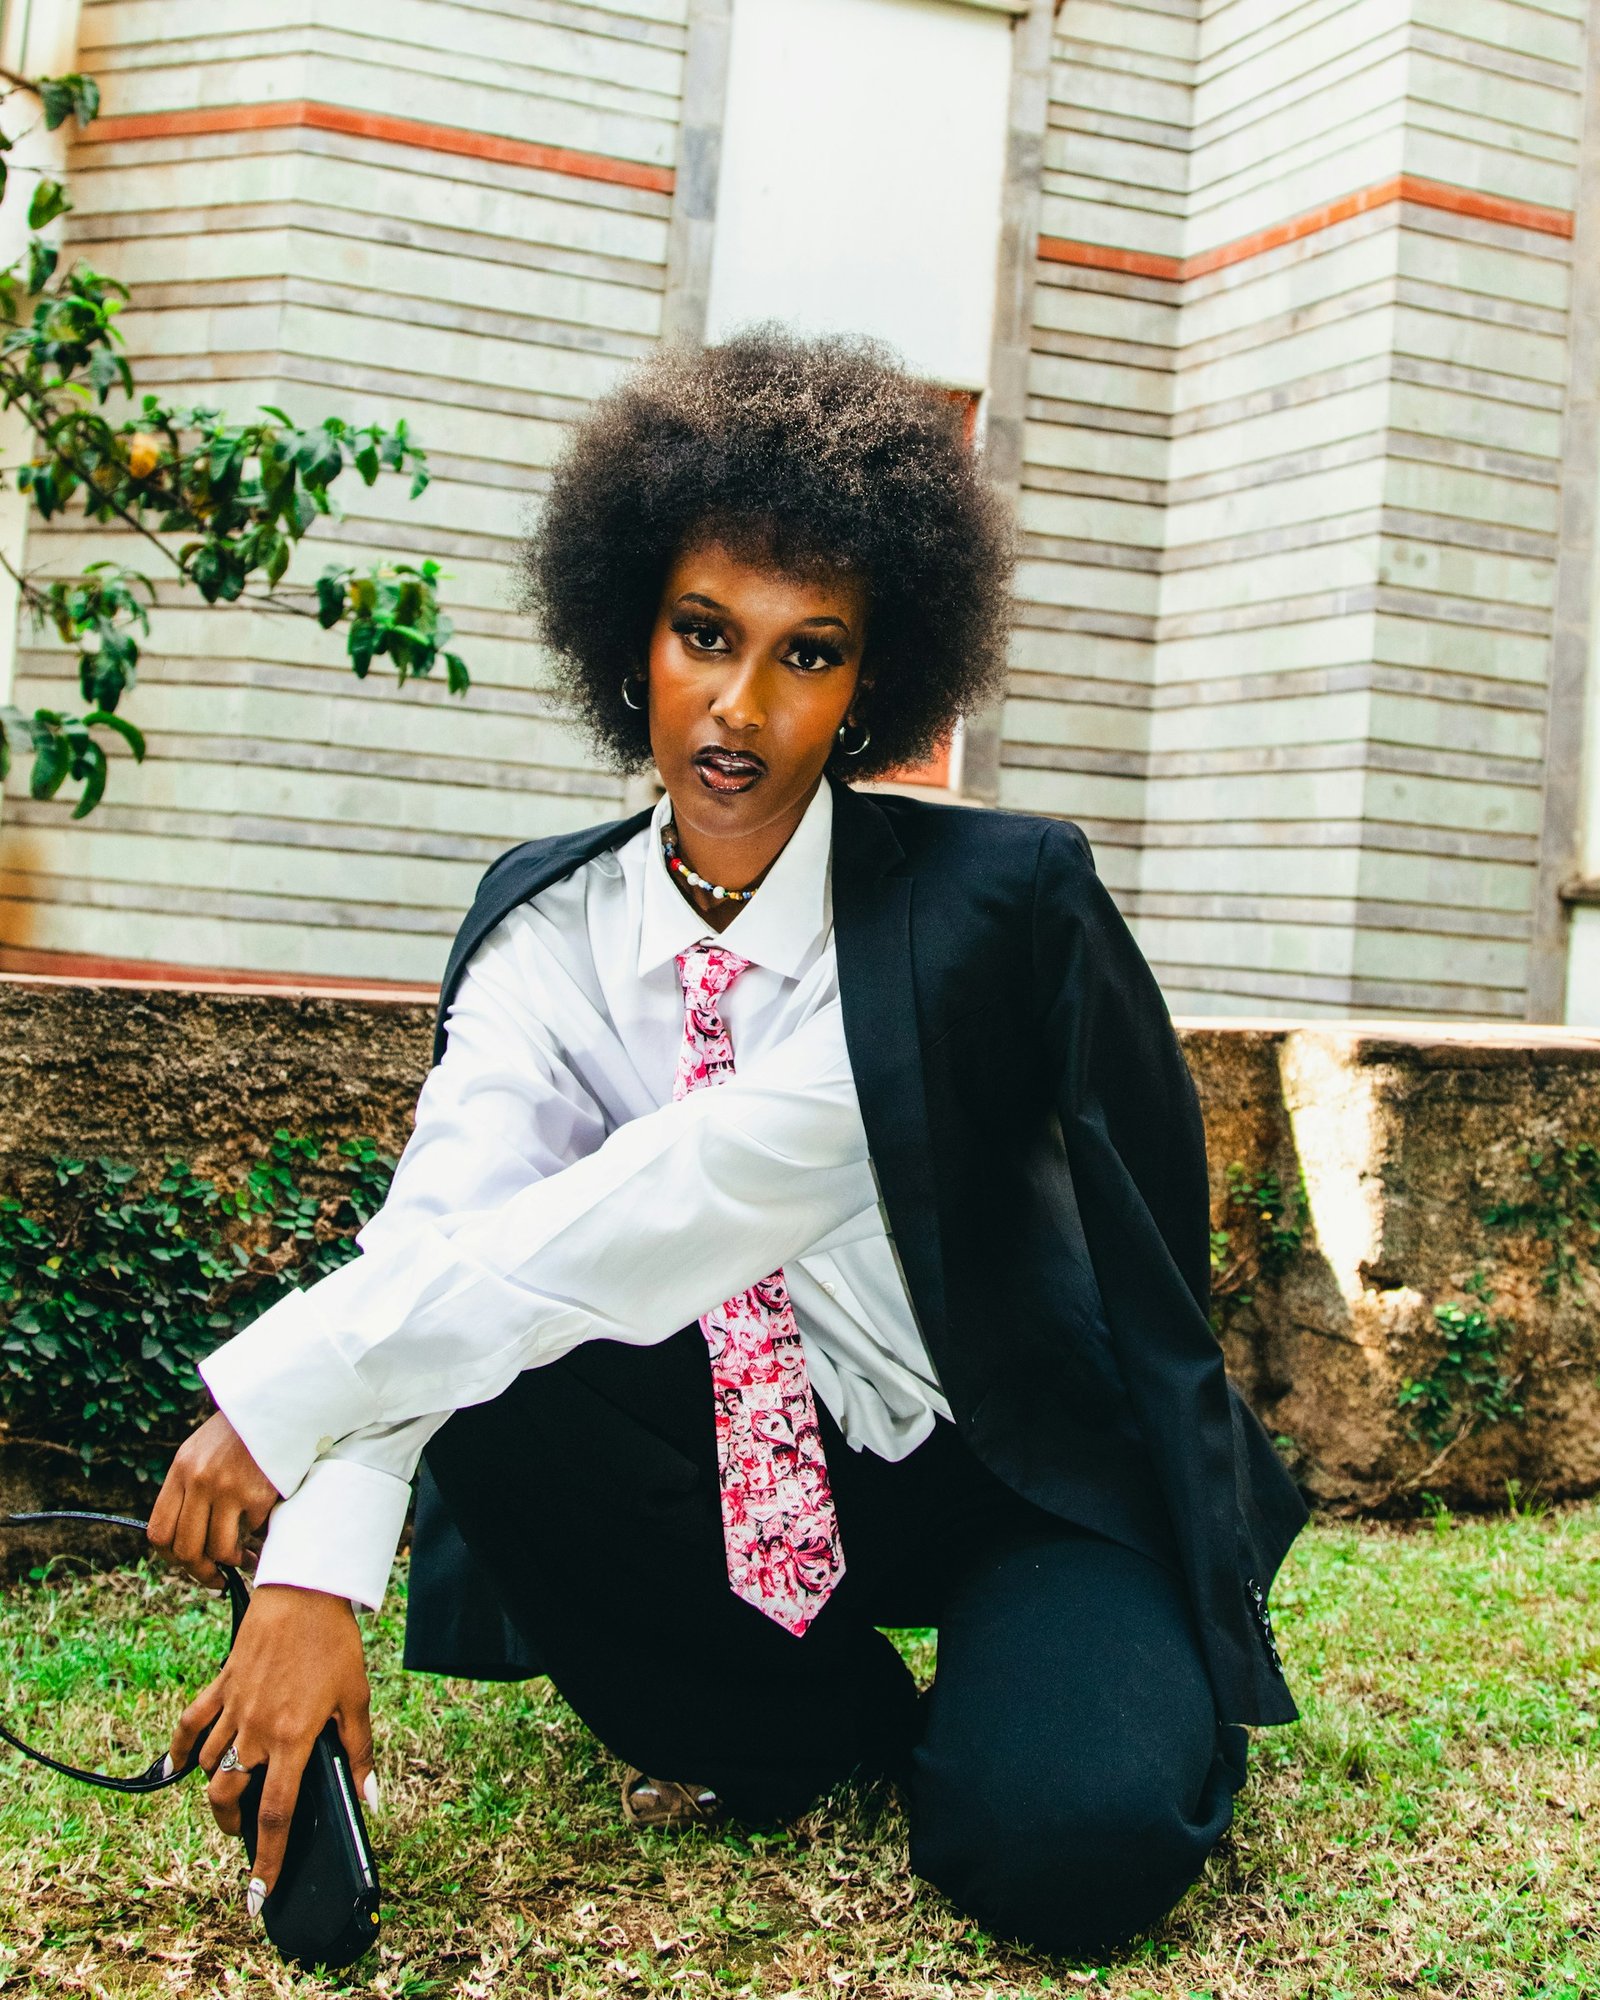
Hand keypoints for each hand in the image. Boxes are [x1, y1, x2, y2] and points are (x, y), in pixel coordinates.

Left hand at [147, 1410, 278, 1586]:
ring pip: (219, 1549)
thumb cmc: (240, 1433)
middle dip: (201, 1572)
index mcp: (181, 1470)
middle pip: (186, 1549)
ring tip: (244, 1557)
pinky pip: (252, 1531)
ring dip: (232, 1560)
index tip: (188, 1563)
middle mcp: (199, 1481)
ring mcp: (228, 1488)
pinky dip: (258, 1535)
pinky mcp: (257, 1494)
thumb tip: (187, 1538)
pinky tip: (263, 1527)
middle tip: (216, 1578)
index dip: (172, 1557)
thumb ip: (190, 1489)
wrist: (278, 1404)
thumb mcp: (202, 1452)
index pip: (159, 1532)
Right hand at [168, 1584, 376, 1912]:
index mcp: (293, 1738)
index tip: (257, 1895)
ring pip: (208, 1768)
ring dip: (217, 1791)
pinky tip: (178, 1768)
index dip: (268, 1860)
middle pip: (228, 1799)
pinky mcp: (221, 1686)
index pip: (276, 1815)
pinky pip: (190, 1725)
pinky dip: (180, 1750)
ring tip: (234, 1797)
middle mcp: (256, 1730)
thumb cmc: (335, 1646)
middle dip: (233, 1827)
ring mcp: (233, 1708)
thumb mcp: (357, 1699)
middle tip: (247, 1833)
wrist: (304, 1594)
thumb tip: (370, 1799)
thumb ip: (361, 1753)